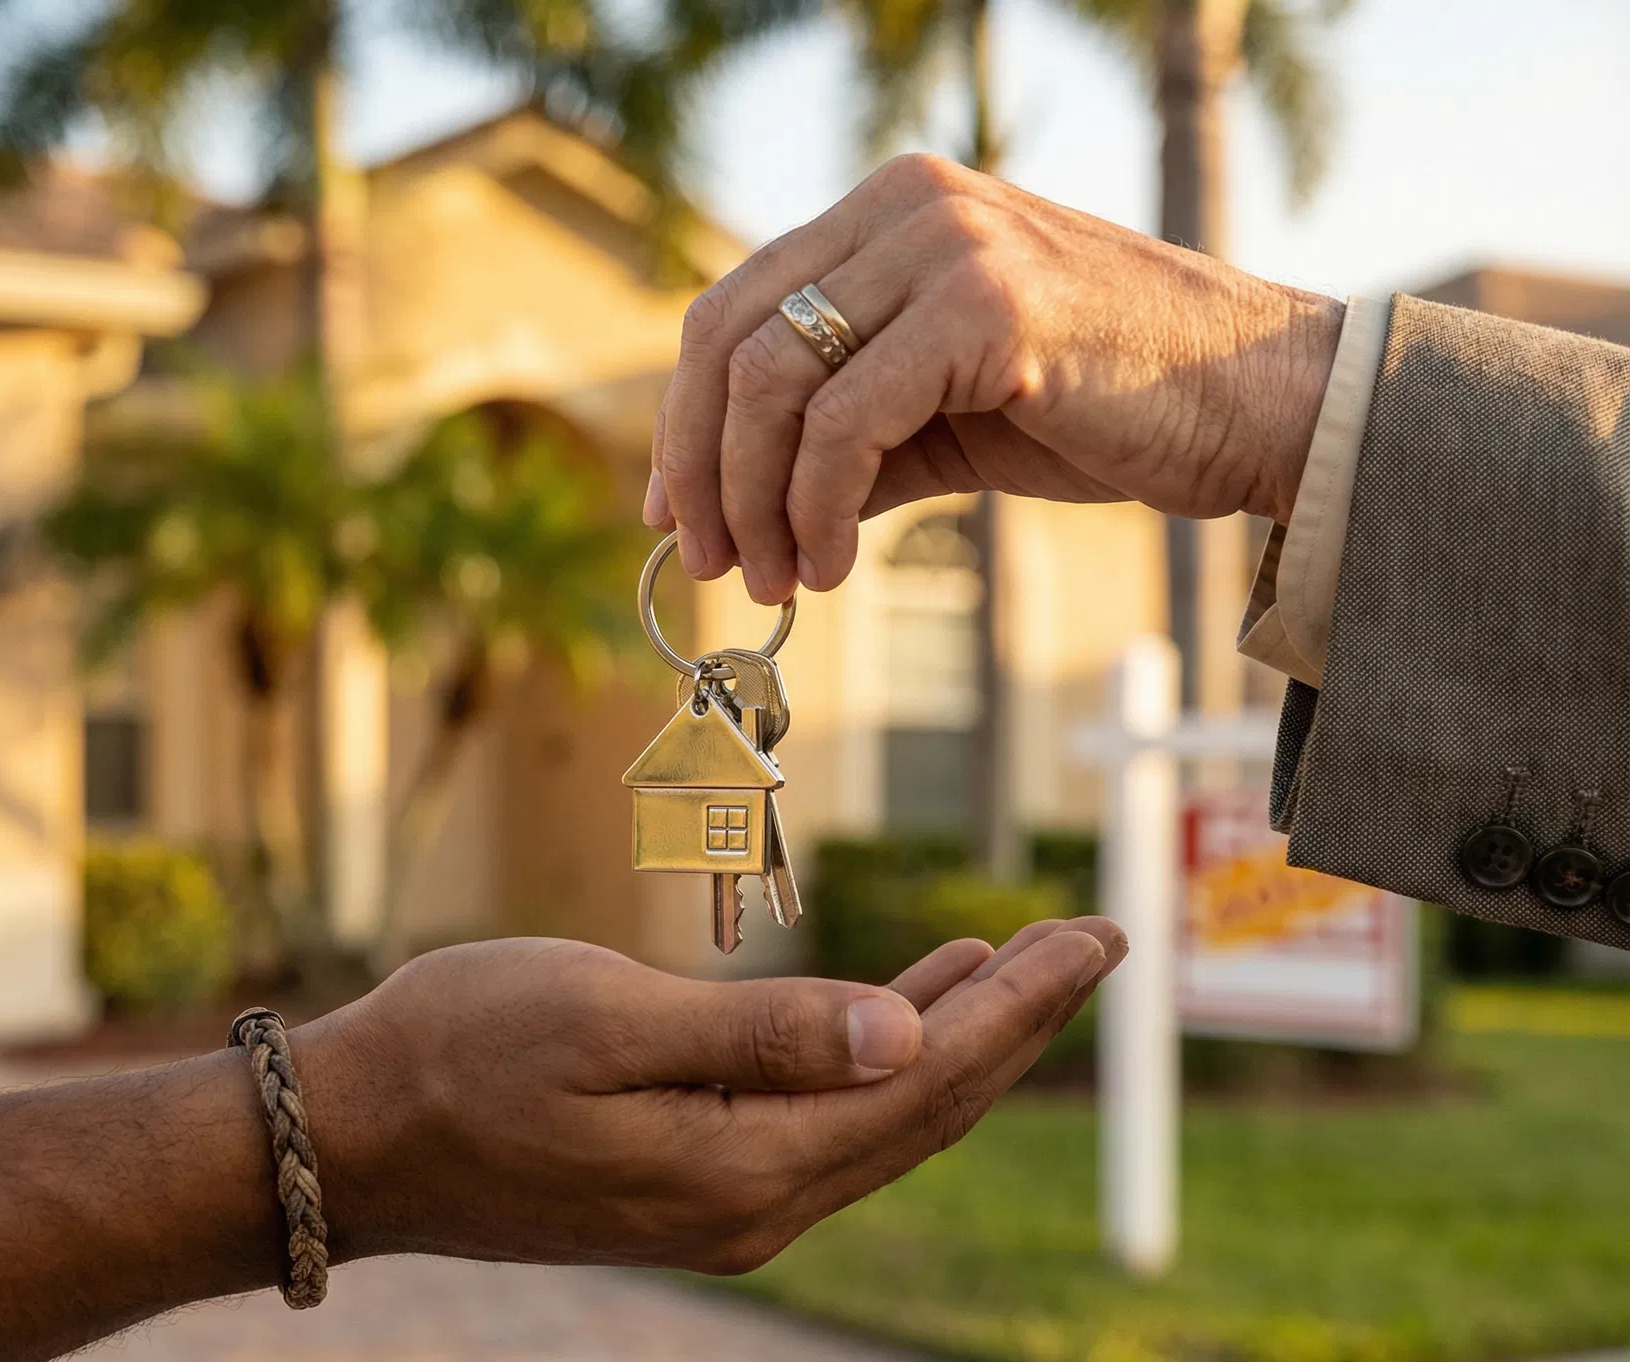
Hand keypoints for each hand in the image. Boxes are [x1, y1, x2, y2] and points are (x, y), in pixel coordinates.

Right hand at [291, 920, 1123, 1272]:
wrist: (351, 1135)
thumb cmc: (459, 1052)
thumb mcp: (604, 1021)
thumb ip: (763, 1032)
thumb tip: (908, 1035)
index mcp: (742, 1167)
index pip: (925, 1083)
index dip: (1020, 1008)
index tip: (1096, 938)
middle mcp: (753, 1204)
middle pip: (925, 1106)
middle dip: (1016, 1020)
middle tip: (1094, 939)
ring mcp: (723, 1199)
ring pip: (881, 1113)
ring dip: (959, 1035)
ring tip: (1026, 961)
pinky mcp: (693, 1176)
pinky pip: (823, 1116)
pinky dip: (881, 1052)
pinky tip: (910, 1002)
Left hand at [645, 153, 1343, 603]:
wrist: (1259, 403)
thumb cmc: (1103, 408)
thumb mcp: (941, 416)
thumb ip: (839, 438)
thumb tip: (726, 507)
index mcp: (886, 212)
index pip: (730, 309)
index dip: (683, 422)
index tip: (675, 516)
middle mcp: (905, 206)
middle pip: (726, 337)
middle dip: (698, 467)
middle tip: (708, 564)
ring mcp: (946, 245)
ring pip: (772, 378)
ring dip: (752, 501)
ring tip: (775, 581)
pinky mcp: (986, 307)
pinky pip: (844, 421)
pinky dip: (815, 507)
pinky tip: (831, 565)